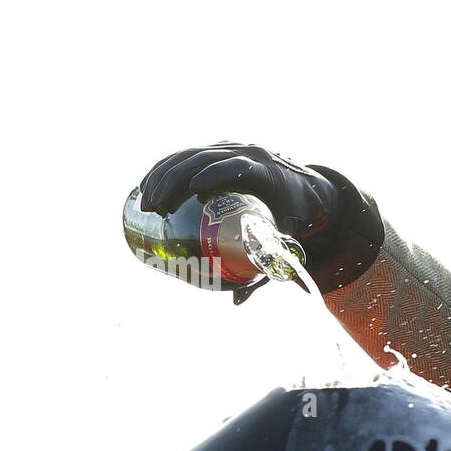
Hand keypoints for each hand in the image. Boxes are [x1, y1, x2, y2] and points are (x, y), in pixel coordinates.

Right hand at [136, 143, 383, 294]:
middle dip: (173, 179)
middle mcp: (246, 153)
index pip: (238, 166)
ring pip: (190, 154)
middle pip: (204, 157)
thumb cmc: (297, 215)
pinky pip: (187, 156)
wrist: (306, 188)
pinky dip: (165, 169)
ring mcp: (230, 149)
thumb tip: (237, 301)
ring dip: (162, 175)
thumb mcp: (287, 238)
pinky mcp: (217, 152)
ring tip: (144, 202)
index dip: (216, 172)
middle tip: (154, 207)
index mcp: (266, 171)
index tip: (194, 186)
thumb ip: (267, 266)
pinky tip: (147, 187)